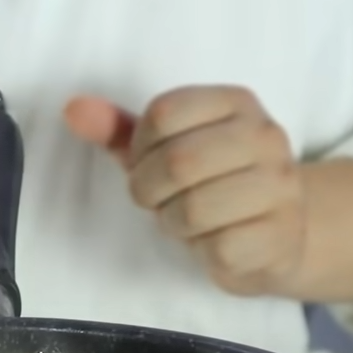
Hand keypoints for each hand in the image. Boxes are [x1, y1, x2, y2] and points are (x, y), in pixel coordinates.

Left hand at [64, 86, 305, 295]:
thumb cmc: (214, 182)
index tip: (147, 162)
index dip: (140, 147)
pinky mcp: (278, 234)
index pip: (163, 113)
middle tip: (156, 198)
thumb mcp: (169, 148)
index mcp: (237, 103)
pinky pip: (216, 247)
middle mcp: (266, 137)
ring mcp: (278, 187)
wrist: (279, 231)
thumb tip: (74, 110)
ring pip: (193, 209)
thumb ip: (121, 131)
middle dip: (149, 189)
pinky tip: (212, 240)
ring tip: (185, 218)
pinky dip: (200, 249)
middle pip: (177, 161)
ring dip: (173, 222)